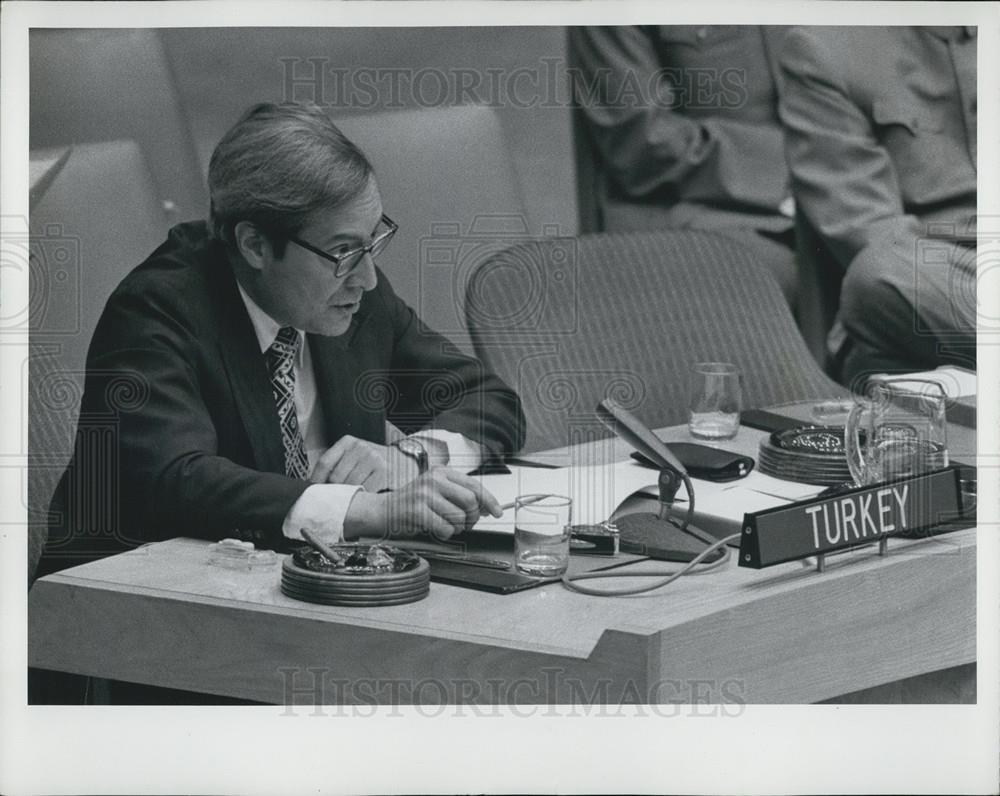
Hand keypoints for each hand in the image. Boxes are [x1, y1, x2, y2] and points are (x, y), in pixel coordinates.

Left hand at [310, 435, 418, 491]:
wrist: (405, 460)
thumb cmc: (375, 462)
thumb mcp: (355, 456)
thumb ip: (338, 465)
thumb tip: (314, 486)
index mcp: (348, 442)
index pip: (325, 462)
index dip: (316, 480)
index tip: (314, 493)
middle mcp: (359, 447)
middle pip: (336, 477)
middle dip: (334, 491)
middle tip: (335, 500)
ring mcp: (372, 458)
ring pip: (349, 485)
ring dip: (348, 496)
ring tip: (350, 500)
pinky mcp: (383, 472)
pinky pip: (364, 490)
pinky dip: (362, 498)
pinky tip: (364, 498)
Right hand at [343, 467, 502, 541]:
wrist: (382, 511)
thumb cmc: (412, 504)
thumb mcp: (435, 492)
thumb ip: (459, 495)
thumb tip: (486, 507)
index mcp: (441, 472)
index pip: (474, 485)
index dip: (490, 501)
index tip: (497, 512)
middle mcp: (433, 479)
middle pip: (470, 501)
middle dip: (472, 517)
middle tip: (465, 524)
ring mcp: (424, 494)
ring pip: (458, 517)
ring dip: (457, 527)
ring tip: (446, 525)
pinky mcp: (417, 510)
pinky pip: (445, 528)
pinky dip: (445, 534)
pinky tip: (435, 529)